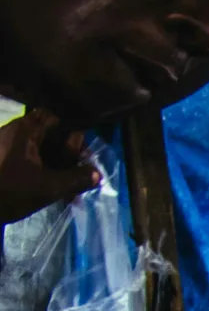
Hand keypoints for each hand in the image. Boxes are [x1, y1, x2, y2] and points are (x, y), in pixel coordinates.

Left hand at [0, 111, 98, 225]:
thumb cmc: (10, 190)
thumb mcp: (48, 187)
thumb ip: (76, 179)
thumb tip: (97, 174)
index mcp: (25, 130)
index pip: (53, 117)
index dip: (71, 130)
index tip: (83, 150)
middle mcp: (14, 133)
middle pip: (49, 135)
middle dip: (69, 155)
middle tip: (83, 174)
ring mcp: (7, 148)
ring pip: (41, 152)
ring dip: (59, 168)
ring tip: (71, 190)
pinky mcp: (4, 163)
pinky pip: (30, 162)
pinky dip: (45, 174)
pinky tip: (55, 193)